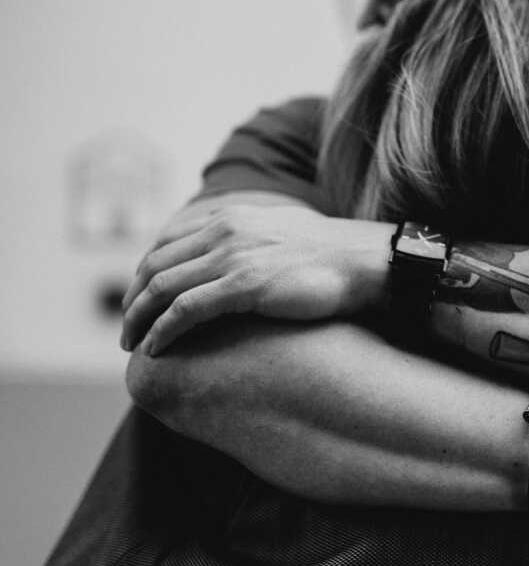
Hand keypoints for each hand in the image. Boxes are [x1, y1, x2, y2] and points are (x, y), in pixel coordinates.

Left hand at [120, 202, 392, 354]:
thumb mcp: (282, 235)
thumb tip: (236, 262)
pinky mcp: (243, 284)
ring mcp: (232, 255)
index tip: (139, 301)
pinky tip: (156, 349)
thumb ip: (251, 241)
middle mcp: (224, 229)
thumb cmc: (332, 258)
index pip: (166, 242)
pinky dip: (163, 330)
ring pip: (162, 287)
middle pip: (155, 264)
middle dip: (133, 299)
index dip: (144, 274)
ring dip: (139, 318)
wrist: (365, 262)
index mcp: (231, 216)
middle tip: (127, 329)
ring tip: (133, 345)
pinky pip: (186, 309)